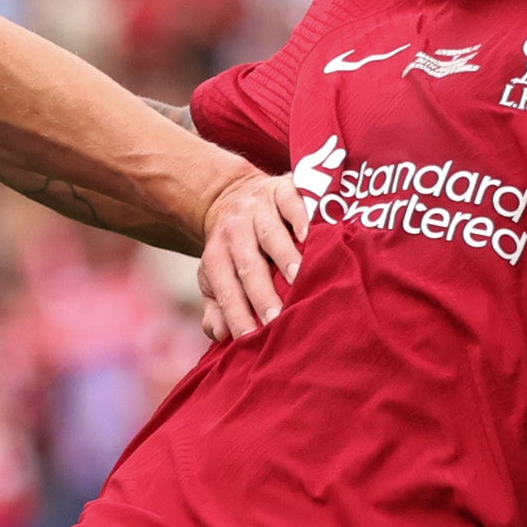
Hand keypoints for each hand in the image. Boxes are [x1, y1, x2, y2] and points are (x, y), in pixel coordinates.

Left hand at [194, 164, 306, 342]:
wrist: (233, 195)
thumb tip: (219, 335)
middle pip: (247, 264)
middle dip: (261, 293)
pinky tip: (310, 235)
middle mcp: (235, 231)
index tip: (251, 337)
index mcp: (217, 256)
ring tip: (299, 278)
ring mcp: (258, 208)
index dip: (236, 313)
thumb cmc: (233, 250)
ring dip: (283, 256)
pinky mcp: (280, 189)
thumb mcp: (216, 277)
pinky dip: (299, 217)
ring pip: (270, 234)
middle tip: (276, 318)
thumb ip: (217, 308)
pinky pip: (290, 202)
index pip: (225, 289)